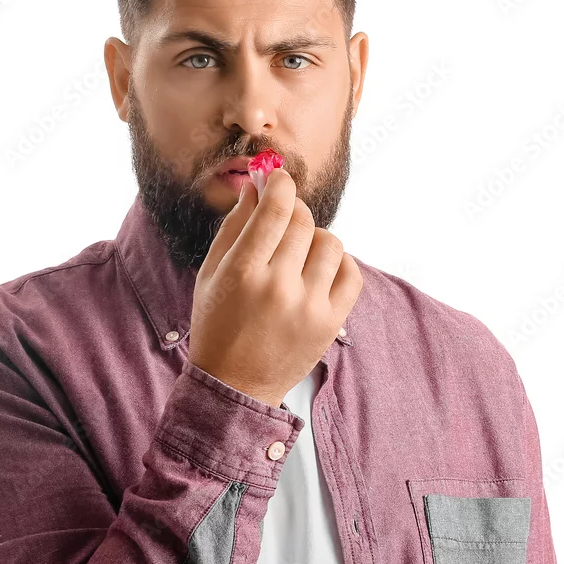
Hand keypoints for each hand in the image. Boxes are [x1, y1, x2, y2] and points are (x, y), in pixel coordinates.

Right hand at [188, 167, 363, 407]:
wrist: (235, 385)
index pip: (276, 209)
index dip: (280, 184)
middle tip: (283, 217)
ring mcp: (309, 307)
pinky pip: (352, 273)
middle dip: (293, 210)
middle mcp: (279, 288)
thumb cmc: (217, 325)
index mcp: (243, 273)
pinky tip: (319, 271)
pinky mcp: (331, 324)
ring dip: (314, 238)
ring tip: (298, 254)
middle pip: (303, 221)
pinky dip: (339, 264)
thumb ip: (234, 227)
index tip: (278, 178)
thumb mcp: (211, 274)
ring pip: (330, 243)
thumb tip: (257, 187)